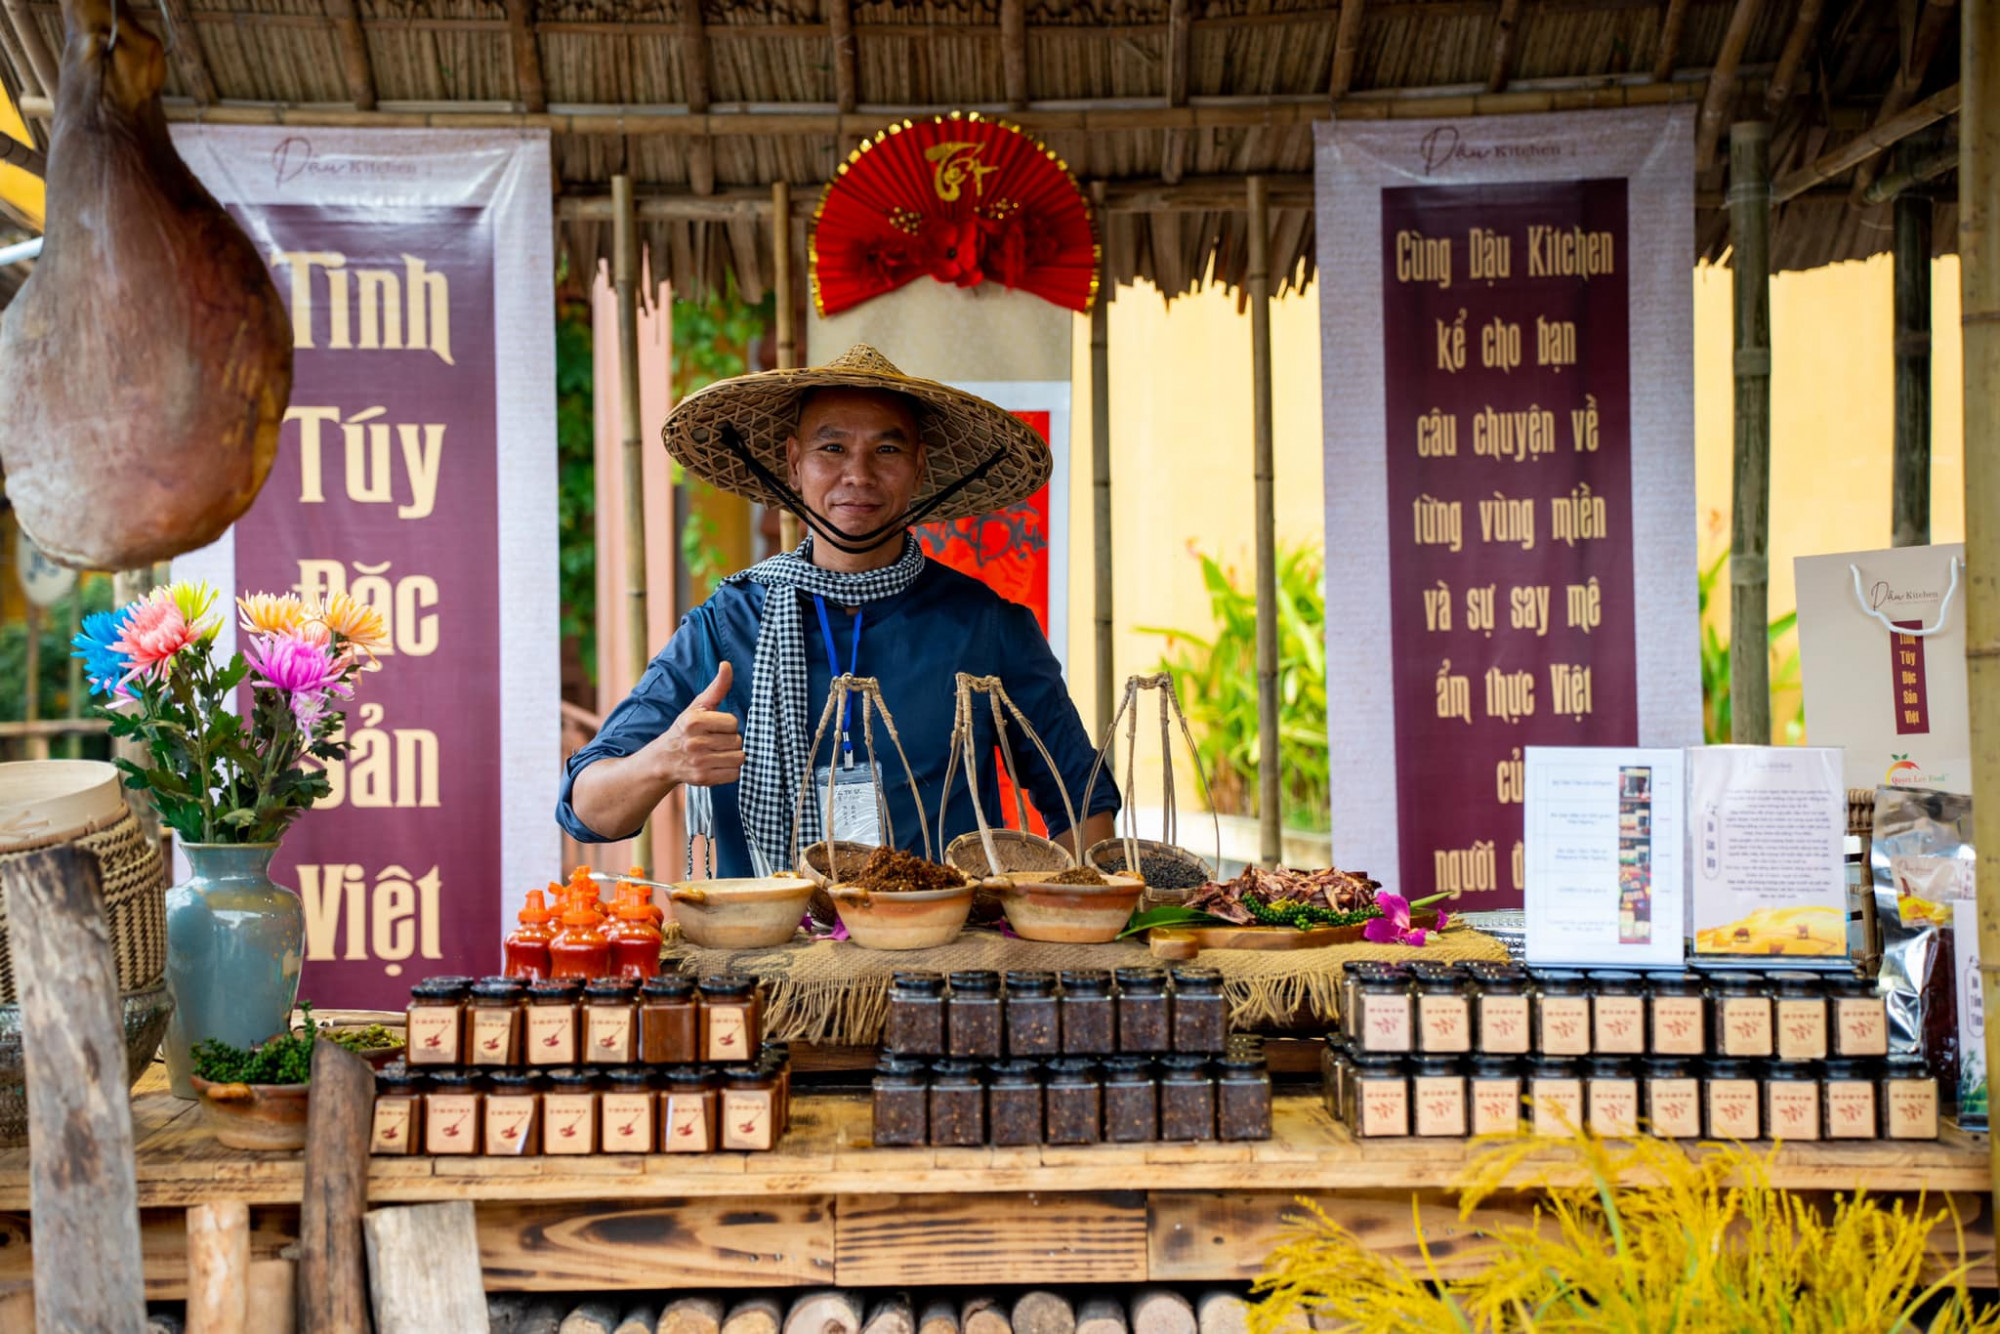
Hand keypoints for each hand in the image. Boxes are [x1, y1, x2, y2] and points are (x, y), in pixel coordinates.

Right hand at [656, 662, 744, 787]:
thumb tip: (726, 665)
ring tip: (717, 753)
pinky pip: (735, 774)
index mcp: (693, 721)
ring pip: (739, 758)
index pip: (733, 722)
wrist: (663, 760)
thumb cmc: (685, 728)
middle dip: (730, 740)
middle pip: (737, 741)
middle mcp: (694, 742)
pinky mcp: (703, 779)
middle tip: (714, 741)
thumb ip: (716, 687)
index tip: (715, 727)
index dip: (728, 725)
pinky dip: (730, 771)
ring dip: (732, 756)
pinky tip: (717, 765)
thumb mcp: (698, 706)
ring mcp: (698, 762)